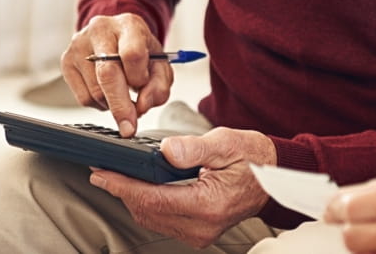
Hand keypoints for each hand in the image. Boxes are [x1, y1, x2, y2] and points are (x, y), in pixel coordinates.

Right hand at [60, 13, 172, 136]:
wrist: (116, 36)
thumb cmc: (139, 50)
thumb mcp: (159, 63)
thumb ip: (159, 85)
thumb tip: (142, 106)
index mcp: (128, 25)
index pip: (132, 54)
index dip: (139, 80)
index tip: (143, 99)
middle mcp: (99, 30)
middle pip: (107, 73)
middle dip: (121, 106)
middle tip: (129, 127)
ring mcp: (78, 45)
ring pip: (95, 91)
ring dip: (112, 104)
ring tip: (122, 93)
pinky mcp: (66, 62)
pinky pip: (84, 98)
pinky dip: (99, 104)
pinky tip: (107, 92)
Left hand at [89, 127, 275, 247]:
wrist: (274, 177)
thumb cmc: (252, 158)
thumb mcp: (225, 143)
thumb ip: (194, 148)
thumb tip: (166, 151)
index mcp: (208, 204)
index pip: (152, 199)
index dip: (122, 186)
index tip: (101, 174)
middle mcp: (202, 225)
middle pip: (147, 211)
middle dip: (121, 191)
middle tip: (101, 171)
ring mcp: (200, 233)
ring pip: (151, 218)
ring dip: (131, 199)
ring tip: (114, 177)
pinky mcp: (198, 232)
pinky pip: (162, 220)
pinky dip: (146, 204)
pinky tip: (138, 188)